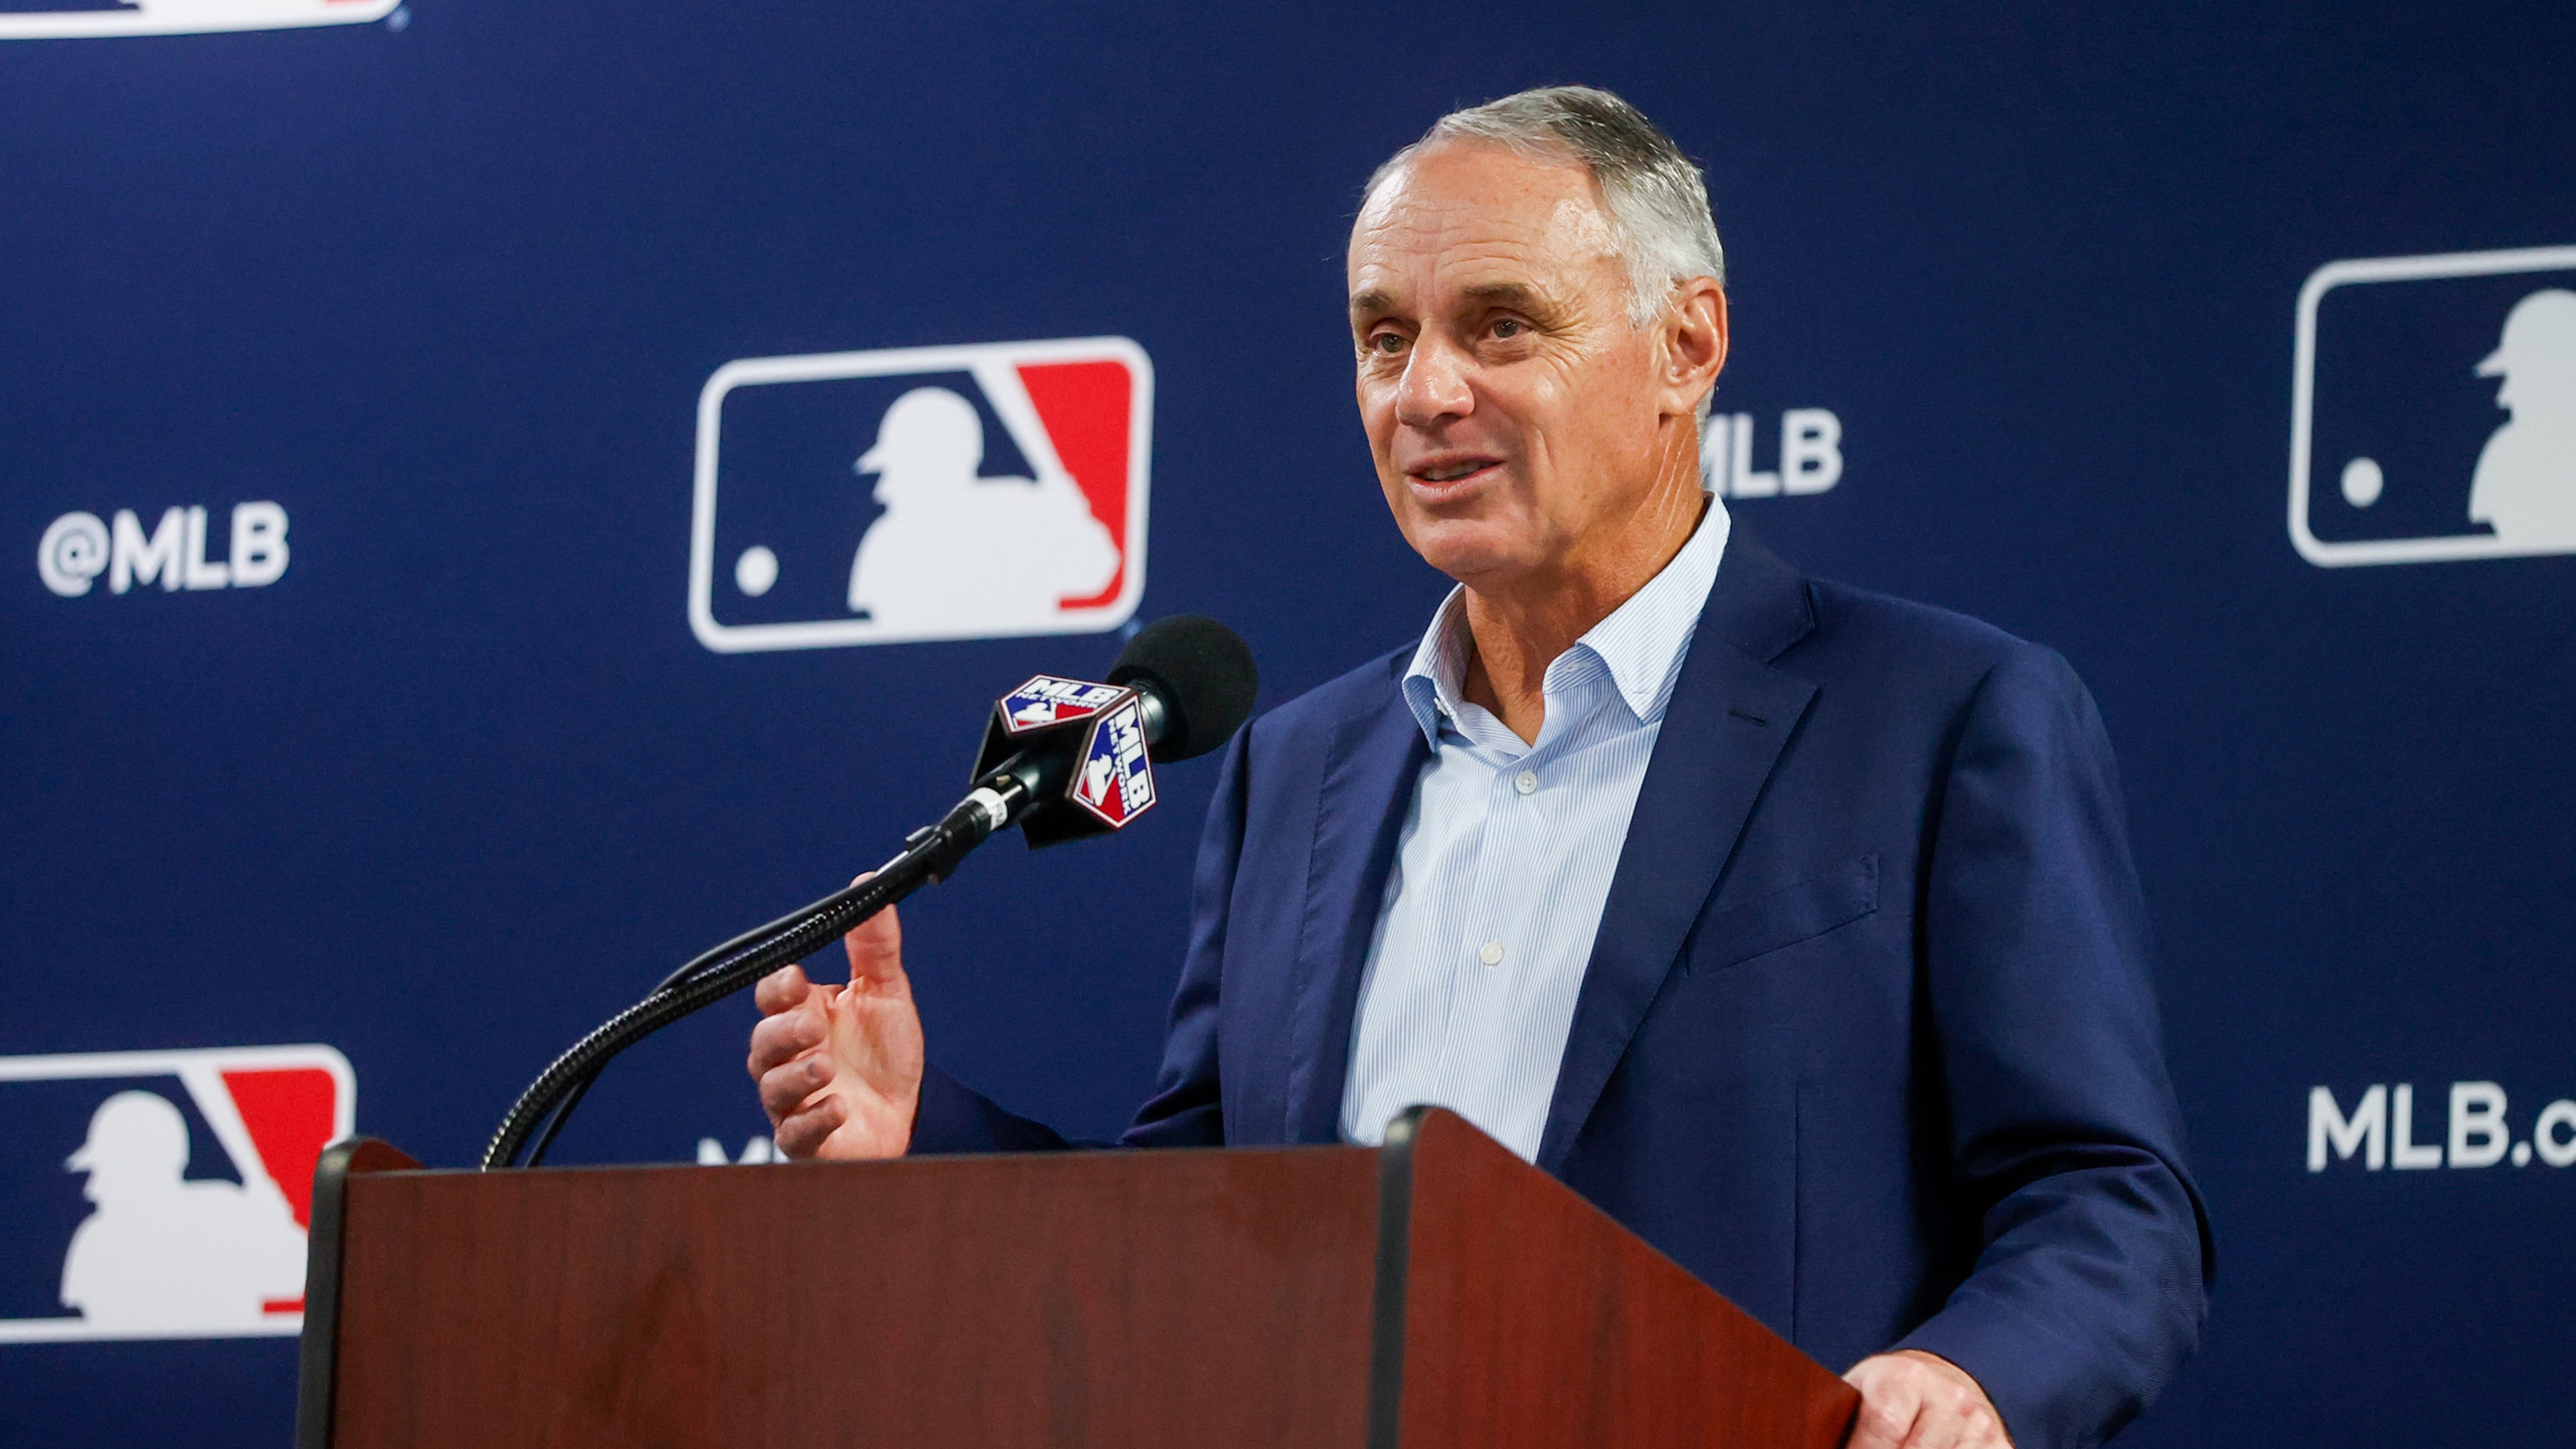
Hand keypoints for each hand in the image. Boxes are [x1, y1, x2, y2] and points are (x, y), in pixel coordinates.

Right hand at [746, 883, 924, 1158]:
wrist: (909, 1113)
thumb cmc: (885, 1053)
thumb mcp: (886, 992)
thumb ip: (874, 945)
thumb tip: (867, 886)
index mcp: (803, 1016)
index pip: (771, 997)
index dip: (777, 988)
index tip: (796, 979)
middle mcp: (790, 1058)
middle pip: (763, 1042)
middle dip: (784, 1032)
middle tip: (814, 1027)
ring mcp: (795, 1100)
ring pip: (772, 1087)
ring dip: (795, 1075)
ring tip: (826, 1066)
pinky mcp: (808, 1140)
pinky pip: (794, 1135)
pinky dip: (813, 1121)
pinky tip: (837, 1107)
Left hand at [1842, 1350, 2011, 1448]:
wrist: (1943, 1379)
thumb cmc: (1890, 1391)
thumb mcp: (1859, 1391)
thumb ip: (1843, 1418)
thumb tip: (1819, 1442)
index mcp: (1906, 1377)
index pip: (1885, 1425)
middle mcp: (1949, 1397)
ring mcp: (1978, 1422)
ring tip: (1902, 1446)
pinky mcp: (2000, 1443)